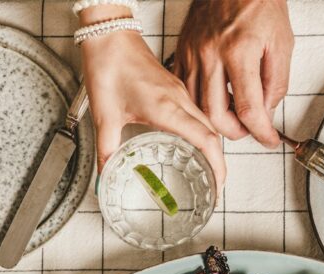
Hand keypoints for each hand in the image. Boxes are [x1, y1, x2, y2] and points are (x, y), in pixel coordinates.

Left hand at [80, 31, 226, 189]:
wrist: (109, 36)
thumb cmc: (109, 66)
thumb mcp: (105, 115)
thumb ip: (107, 150)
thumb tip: (106, 175)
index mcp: (167, 107)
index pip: (206, 140)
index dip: (217, 166)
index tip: (218, 187)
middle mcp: (179, 99)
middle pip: (212, 134)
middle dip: (218, 163)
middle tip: (214, 187)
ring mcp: (179, 92)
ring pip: (207, 123)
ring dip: (212, 147)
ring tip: (207, 171)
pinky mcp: (174, 88)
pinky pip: (197, 113)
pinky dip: (201, 133)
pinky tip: (191, 144)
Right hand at [173, 0, 292, 146]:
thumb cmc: (259, 3)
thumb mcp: (282, 43)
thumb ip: (276, 82)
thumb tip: (267, 113)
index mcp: (240, 51)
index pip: (249, 109)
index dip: (260, 132)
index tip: (268, 139)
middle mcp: (212, 54)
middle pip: (216, 115)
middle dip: (235, 132)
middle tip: (249, 130)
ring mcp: (193, 53)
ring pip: (196, 106)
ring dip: (216, 120)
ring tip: (234, 116)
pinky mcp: (183, 51)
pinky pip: (185, 89)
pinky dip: (198, 103)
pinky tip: (214, 100)